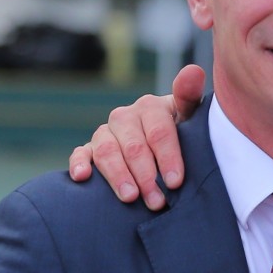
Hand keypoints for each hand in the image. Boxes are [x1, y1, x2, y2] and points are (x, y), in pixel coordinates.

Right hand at [67, 64, 204, 209]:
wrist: (161, 144)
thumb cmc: (182, 132)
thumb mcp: (190, 117)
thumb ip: (189, 96)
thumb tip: (193, 70)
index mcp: (150, 107)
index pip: (158, 132)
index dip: (167, 157)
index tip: (175, 182)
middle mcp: (125, 117)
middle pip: (133, 147)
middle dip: (146, 176)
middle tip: (156, 202)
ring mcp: (106, 132)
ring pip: (107, 152)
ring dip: (118, 177)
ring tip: (130, 199)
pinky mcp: (90, 148)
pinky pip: (80, 153)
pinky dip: (78, 163)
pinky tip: (82, 177)